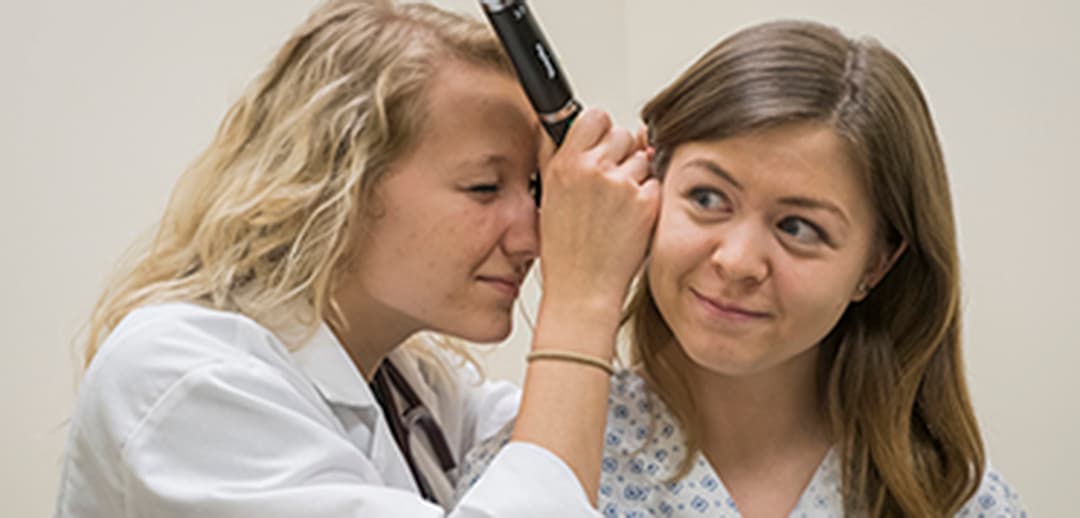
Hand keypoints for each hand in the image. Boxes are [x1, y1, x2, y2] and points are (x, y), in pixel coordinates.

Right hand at [536, 108, 659, 314]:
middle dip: (620, 154)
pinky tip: (630, 218)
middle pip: (623, 134)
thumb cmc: (565, 249)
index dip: (601, 131)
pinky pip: (655, 182)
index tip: (600, 146)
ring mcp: (622, 185)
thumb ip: (557, 154)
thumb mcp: (548, 195)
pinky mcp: (646, 202)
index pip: (595, 117)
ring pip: (643, 158)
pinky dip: (648, 197)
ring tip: (617, 207)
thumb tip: (565, 124)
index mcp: (566, 164)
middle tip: (608, 186)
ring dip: (636, 176)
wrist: (582, 288)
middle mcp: (593, 170)